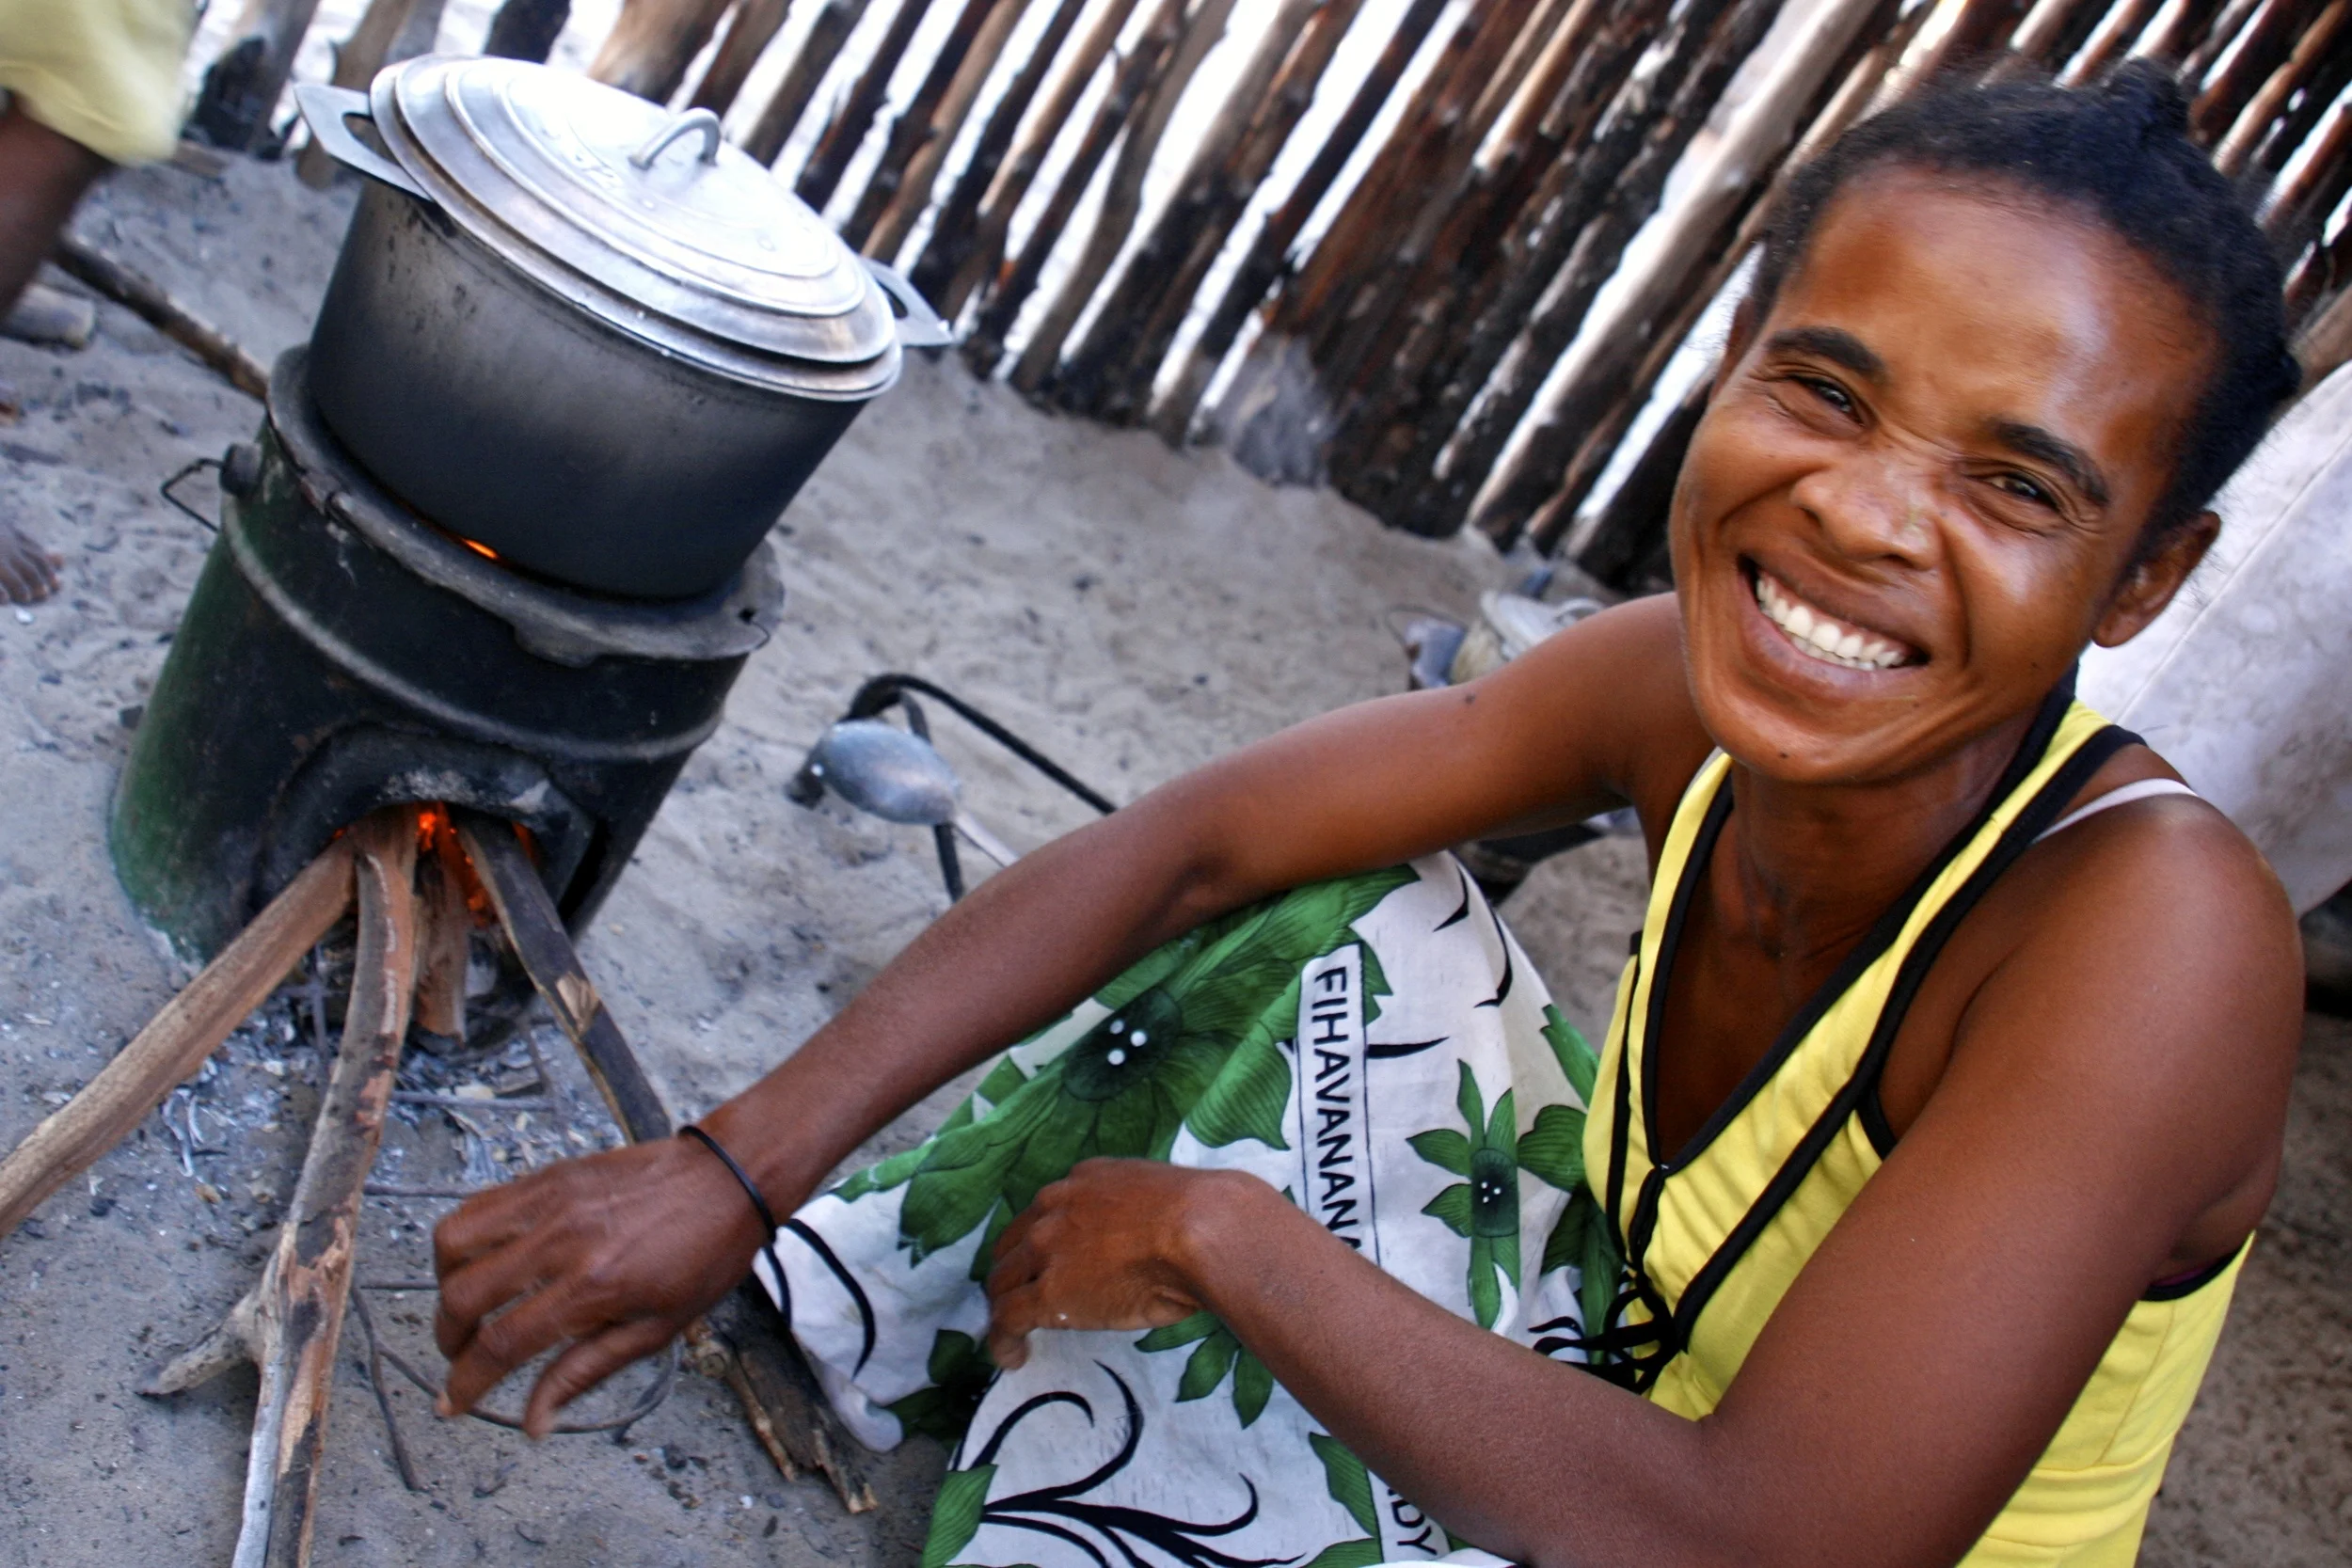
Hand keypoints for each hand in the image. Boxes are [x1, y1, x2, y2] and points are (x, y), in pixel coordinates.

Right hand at [432, 1135, 770, 1436]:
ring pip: (454, 1241)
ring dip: (447, 1284)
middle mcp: (561, 1241)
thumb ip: (583, 1372)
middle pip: (464, 1296)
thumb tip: (533, 1423)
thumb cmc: (704, 1255)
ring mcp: (550, 1201)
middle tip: (462, 1357)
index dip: (466, 1383)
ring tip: (468, 1307)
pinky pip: (479, 1204)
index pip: (501, 1344)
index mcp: (593, 1287)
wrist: (727, 1179)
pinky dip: (465, 1240)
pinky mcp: (548, 1175)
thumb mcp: (657, 1330)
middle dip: (448, 1340)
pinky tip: (486, 1261)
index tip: (453, 1404)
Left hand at [984, 1159, 1250, 1368]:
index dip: (1040, 1242)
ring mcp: (1047, 1250)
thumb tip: (1148, 1243)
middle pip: (1014, 1245)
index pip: (1045, 1213)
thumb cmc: (1202, 1216)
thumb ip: (1137, 1214)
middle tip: (1021, 1299)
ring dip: (1003, 1306)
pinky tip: (1013, 1357)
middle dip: (1013, 1273)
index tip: (1048, 1264)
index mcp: (1084, 1180)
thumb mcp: (1157, 1197)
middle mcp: (1055, 1208)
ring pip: (1003, 1281)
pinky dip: (1004, 1340)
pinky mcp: (1048, 1292)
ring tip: (1012, 1335)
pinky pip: (1008, 1318)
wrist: (1201, 1231)